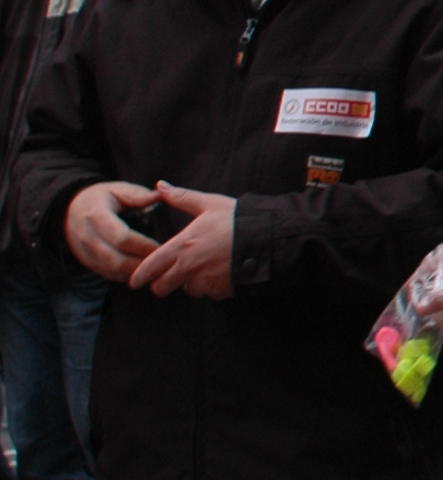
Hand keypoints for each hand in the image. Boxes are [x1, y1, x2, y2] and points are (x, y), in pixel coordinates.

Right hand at [64, 180, 160, 283]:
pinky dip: (129, 275)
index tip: (166, 246)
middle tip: (167, 262)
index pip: (121, 237)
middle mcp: (88, 238)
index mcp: (96, 216)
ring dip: (138, 273)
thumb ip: (138, 195)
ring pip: (114, 271)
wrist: (69, 211)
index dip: (144, 245)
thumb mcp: (117, 189)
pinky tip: (147, 270)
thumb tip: (160, 195)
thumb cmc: (101, 198)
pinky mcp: (89, 263)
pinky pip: (110, 274)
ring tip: (160, 268)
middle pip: (118, 260)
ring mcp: (86, 253)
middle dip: (144, 264)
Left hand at [128, 184, 235, 298]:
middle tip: (169, 276)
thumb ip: (182, 197)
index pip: (149, 268)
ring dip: (190, 284)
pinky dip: (211, 287)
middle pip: (161, 288)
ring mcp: (206, 281)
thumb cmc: (239, 219)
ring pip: (187, 291)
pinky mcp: (221, 290)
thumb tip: (161, 186)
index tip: (136, 280)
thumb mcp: (209, 203)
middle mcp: (190, 267)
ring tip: (203, 270)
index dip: (140, 276)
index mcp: (182, 246)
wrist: (269, 237)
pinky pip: (209, 293)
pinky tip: (220, 273)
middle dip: (163, 283)